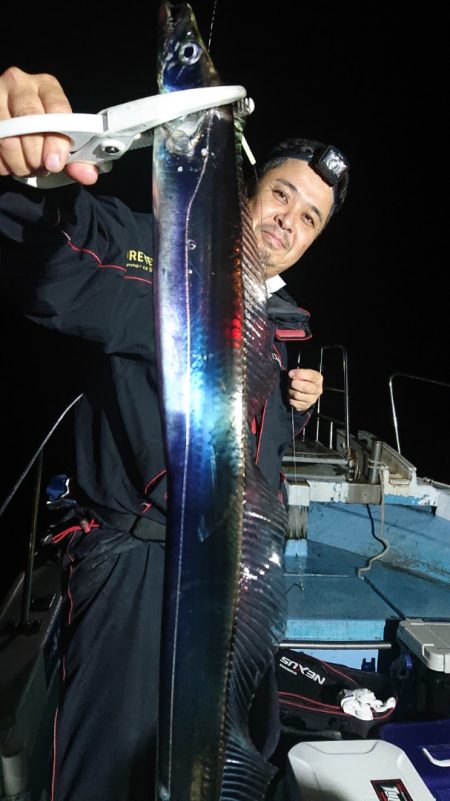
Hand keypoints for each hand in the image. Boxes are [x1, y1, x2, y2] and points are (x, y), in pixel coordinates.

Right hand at [0, 66, 98, 184]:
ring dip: (19, 163)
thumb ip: (79, 161)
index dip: (57, 140)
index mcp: (48, 87)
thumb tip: (88, 175)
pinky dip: (2, 163)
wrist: (16, 124)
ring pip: (6, 137)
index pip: (56, 110)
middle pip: (28, 122)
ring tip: (27, 167)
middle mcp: (20, 84)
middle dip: (36, 155)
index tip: (55, 163)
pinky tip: (10, 163)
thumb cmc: (44, 133)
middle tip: (41, 168)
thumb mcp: (63, 142)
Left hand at [288, 367, 322, 411]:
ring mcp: (312, 400)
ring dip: (291, 391)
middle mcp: (317, 390)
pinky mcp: (306, 406)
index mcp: (318, 379)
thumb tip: (291, 374)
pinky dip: (290, 399)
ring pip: (297, 395)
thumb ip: (298, 372)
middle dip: (295, 384)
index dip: (299, 374)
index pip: (311, 376)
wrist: (304, 390)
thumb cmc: (302, 379)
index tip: (290, 373)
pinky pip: (294, 403)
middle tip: (291, 382)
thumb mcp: (302, 372)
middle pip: (305, 387)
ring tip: (291, 388)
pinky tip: (292, 395)